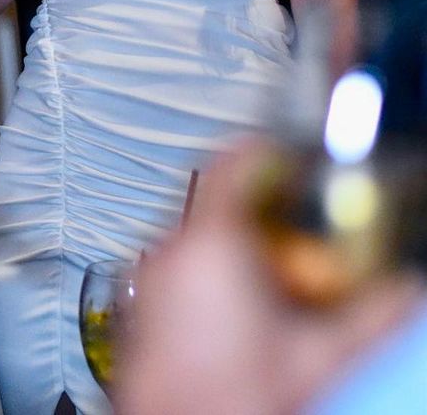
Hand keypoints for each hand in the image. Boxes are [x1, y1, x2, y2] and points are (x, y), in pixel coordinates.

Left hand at [117, 141, 423, 414]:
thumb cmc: (230, 401)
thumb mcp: (319, 355)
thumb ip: (370, 317)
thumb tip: (403, 293)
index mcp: (211, 244)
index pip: (235, 162)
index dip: (269, 152)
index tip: (293, 158)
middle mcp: (171, 249)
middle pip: (219, 199)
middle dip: (264, 211)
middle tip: (299, 230)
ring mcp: (150, 277)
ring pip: (197, 232)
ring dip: (237, 242)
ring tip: (275, 277)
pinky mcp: (141, 304)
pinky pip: (178, 263)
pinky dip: (211, 269)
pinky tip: (242, 308)